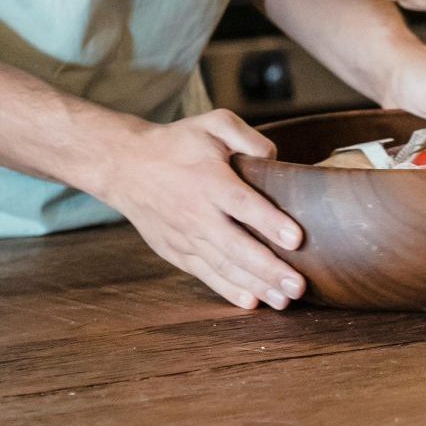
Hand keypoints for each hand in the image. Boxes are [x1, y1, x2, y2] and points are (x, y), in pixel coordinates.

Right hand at [96, 109, 306, 311]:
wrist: (126, 166)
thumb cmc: (177, 143)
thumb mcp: (213, 123)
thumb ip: (247, 137)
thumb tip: (275, 160)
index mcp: (210, 181)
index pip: (243, 204)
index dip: (270, 222)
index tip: (297, 239)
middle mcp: (198, 214)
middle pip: (237, 246)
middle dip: (269, 269)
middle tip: (299, 286)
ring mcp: (186, 237)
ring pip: (224, 266)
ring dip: (255, 286)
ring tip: (284, 301)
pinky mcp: (177, 252)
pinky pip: (206, 274)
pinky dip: (228, 290)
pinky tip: (252, 301)